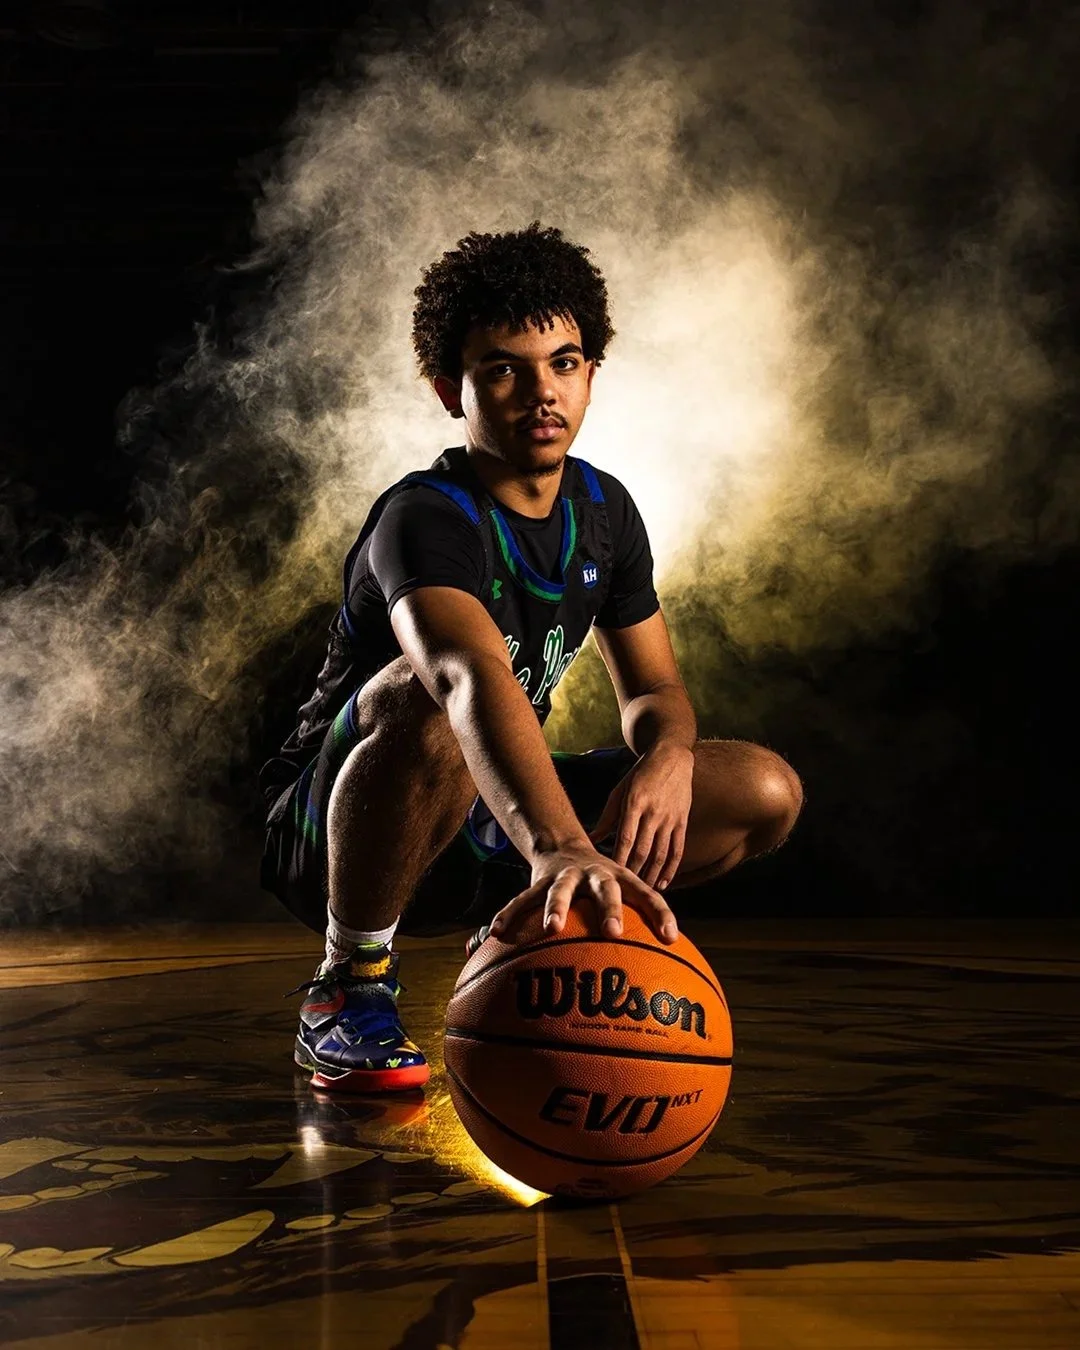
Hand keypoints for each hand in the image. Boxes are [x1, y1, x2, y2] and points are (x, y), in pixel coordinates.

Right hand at [488, 841, 678, 944]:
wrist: (564, 846)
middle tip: (614, 932)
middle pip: (607, 889)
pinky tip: (498, 934)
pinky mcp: (540, 881)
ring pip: (561, 891)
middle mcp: (596, 875)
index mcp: (622, 879)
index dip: (661, 914)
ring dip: (557, 908)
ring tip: (552, 928)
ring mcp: (566, 877)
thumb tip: (666, 960)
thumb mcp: (622, 891)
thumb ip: (639, 922)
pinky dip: (510, 915)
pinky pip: (523, 900)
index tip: (671, 938)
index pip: (647, 894)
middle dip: (610, 909)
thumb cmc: (601, 884)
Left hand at [588, 743, 693, 889]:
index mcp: (634, 804)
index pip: (625, 839)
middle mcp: (653, 813)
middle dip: (633, 874)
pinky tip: (663, 883)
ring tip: (642, 893)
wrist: (672, 757)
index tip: (611, 879)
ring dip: (651, 876)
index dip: (618, 861)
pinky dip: (670, 869)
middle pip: (642, 851)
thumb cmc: (640, 774)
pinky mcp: (682, 821)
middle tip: (624, 894)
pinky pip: (677, 850)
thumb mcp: (620, 791)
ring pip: (660, 854)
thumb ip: (607, 818)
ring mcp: (670, 818)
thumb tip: (589, 840)